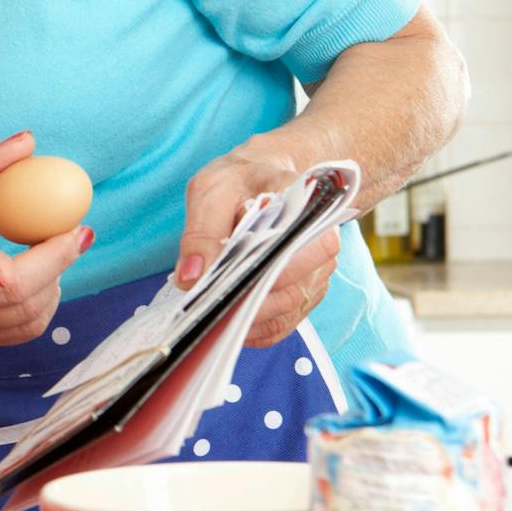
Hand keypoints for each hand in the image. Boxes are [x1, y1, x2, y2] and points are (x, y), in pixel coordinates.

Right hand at [0, 133, 93, 352]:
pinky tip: (46, 278)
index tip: (12, 260)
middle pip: (8, 292)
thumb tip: (27, 143)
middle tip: (77, 232)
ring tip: (58, 250)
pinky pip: (26, 329)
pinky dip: (48, 303)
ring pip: (24, 313)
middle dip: (55, 261)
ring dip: (56, 279)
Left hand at [175, 144, 339, 346]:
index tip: (228, 278)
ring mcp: (317, 271)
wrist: (264, 181)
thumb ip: (201, 232)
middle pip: (292, 285)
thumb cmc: (239, 182)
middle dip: (248, 298)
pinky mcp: (305, 293)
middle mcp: (321, 242)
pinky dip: (255, 329)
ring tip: (212, 314)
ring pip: (287, 308)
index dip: (266, 265)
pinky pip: (284, 323)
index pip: (302, 242)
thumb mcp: (211, 191)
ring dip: (248, 317)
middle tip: (209, 303)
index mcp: (304, 206)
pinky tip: (228, 322)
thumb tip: (190, 278)